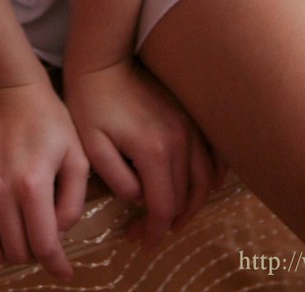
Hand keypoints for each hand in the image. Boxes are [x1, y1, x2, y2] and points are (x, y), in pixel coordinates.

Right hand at [0, 77, 89, 280]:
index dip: (56, 263)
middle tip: (37, 241)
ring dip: (0, 252)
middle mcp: (0, 188)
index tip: (63, 270)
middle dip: (31, 253)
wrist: (9, 85)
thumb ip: (73, 202)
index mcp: (33, 184)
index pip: (43, 245)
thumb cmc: (47, 120)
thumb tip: (59, 235)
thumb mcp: (76, 156)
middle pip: (14, 249)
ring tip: (11, 241)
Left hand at [64, 59, 224, 250]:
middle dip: (167, 222)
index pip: (163, 207)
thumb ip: (117, 180)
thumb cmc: (91, 103)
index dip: (154, 232)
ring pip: (205, 179)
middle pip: (185, 197)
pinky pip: (213, 154)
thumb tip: (139, 198)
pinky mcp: (190, 116)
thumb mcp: (92, 147)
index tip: (141, 243)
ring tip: (173, 219)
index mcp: (153, 151)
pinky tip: (204, 188)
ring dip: (192, 204)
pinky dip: (213, 176)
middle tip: (145, 232)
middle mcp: (179, 140)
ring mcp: (189, 126)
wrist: (104, 61)